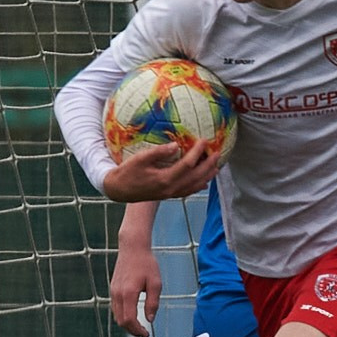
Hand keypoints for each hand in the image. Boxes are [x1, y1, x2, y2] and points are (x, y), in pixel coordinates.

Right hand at [101, 140, 219, 203]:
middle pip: (196, 177)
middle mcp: (171, 188)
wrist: (118, 191)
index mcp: (165, 179)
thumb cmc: (127, 172)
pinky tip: (203, 182)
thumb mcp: (140, 159)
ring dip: (207, 176)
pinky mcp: (168, 196)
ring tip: (216, 167)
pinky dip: (198, 185)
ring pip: (194, 186)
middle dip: (209, 165)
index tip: (204, 141)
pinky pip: (188, 191)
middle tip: (218, 153)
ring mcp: (170, 194)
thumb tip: (176, 145)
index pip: (187, 164)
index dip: (198, 152)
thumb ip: (158, 152)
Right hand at [110, 243, 162, 336]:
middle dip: (132, 330)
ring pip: (116, 315)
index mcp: (128, 293)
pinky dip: (123, 315)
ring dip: (127, 324)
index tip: (147, 334)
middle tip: (144, 334)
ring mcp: (113, 291)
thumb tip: (150, 319)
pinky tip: (133, 316)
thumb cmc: (147, 264)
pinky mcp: (113, 288)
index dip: (137, 330)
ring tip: (139, 327)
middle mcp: (117, 294)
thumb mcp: (156, 283)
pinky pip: (115, 308)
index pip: (129, 320)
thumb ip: (153, 303)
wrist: (133, 248)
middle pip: (121, 321)